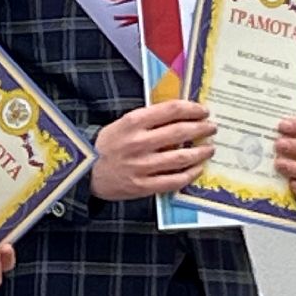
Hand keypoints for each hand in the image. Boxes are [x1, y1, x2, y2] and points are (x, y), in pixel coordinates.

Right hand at [89, 100, 216, 201]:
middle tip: (211, 128)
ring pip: (182, 157)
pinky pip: (174, 180)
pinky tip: (197, 169)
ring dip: (200, 152)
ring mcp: (141, 165)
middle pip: (180, 131)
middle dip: (202, 128)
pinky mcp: (143, 186)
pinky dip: (190, 174)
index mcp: (132, 122)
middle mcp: (138, 143)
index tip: (202, 110)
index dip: (191, 109)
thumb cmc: (106, 146)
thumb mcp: (121, 125)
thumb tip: (180, 116)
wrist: (84, 173)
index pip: (171, 110)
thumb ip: (148, 120)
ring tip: (209, 148)